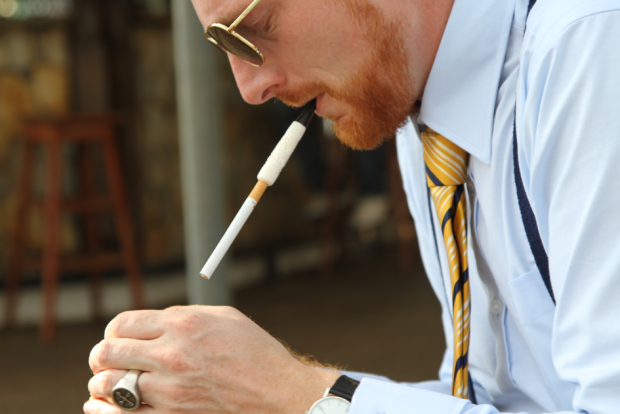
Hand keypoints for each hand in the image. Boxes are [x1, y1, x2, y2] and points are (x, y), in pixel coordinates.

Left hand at [85, 305, 338, 413]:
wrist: (278, 391)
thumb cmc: (254, 351)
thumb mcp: (222, 317)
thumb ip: (182, 315)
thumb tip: (152, 322)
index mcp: (182, 324)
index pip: (122, 323)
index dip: (113, 331)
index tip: (116, 338)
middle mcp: (171, 354)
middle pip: (108, 352)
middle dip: (101, 355)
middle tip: (105, 360)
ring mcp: (170, 389)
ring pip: (109, 384)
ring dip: (102, 382)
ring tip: (108, 382)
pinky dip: (106, 410)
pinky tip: (102, 405)